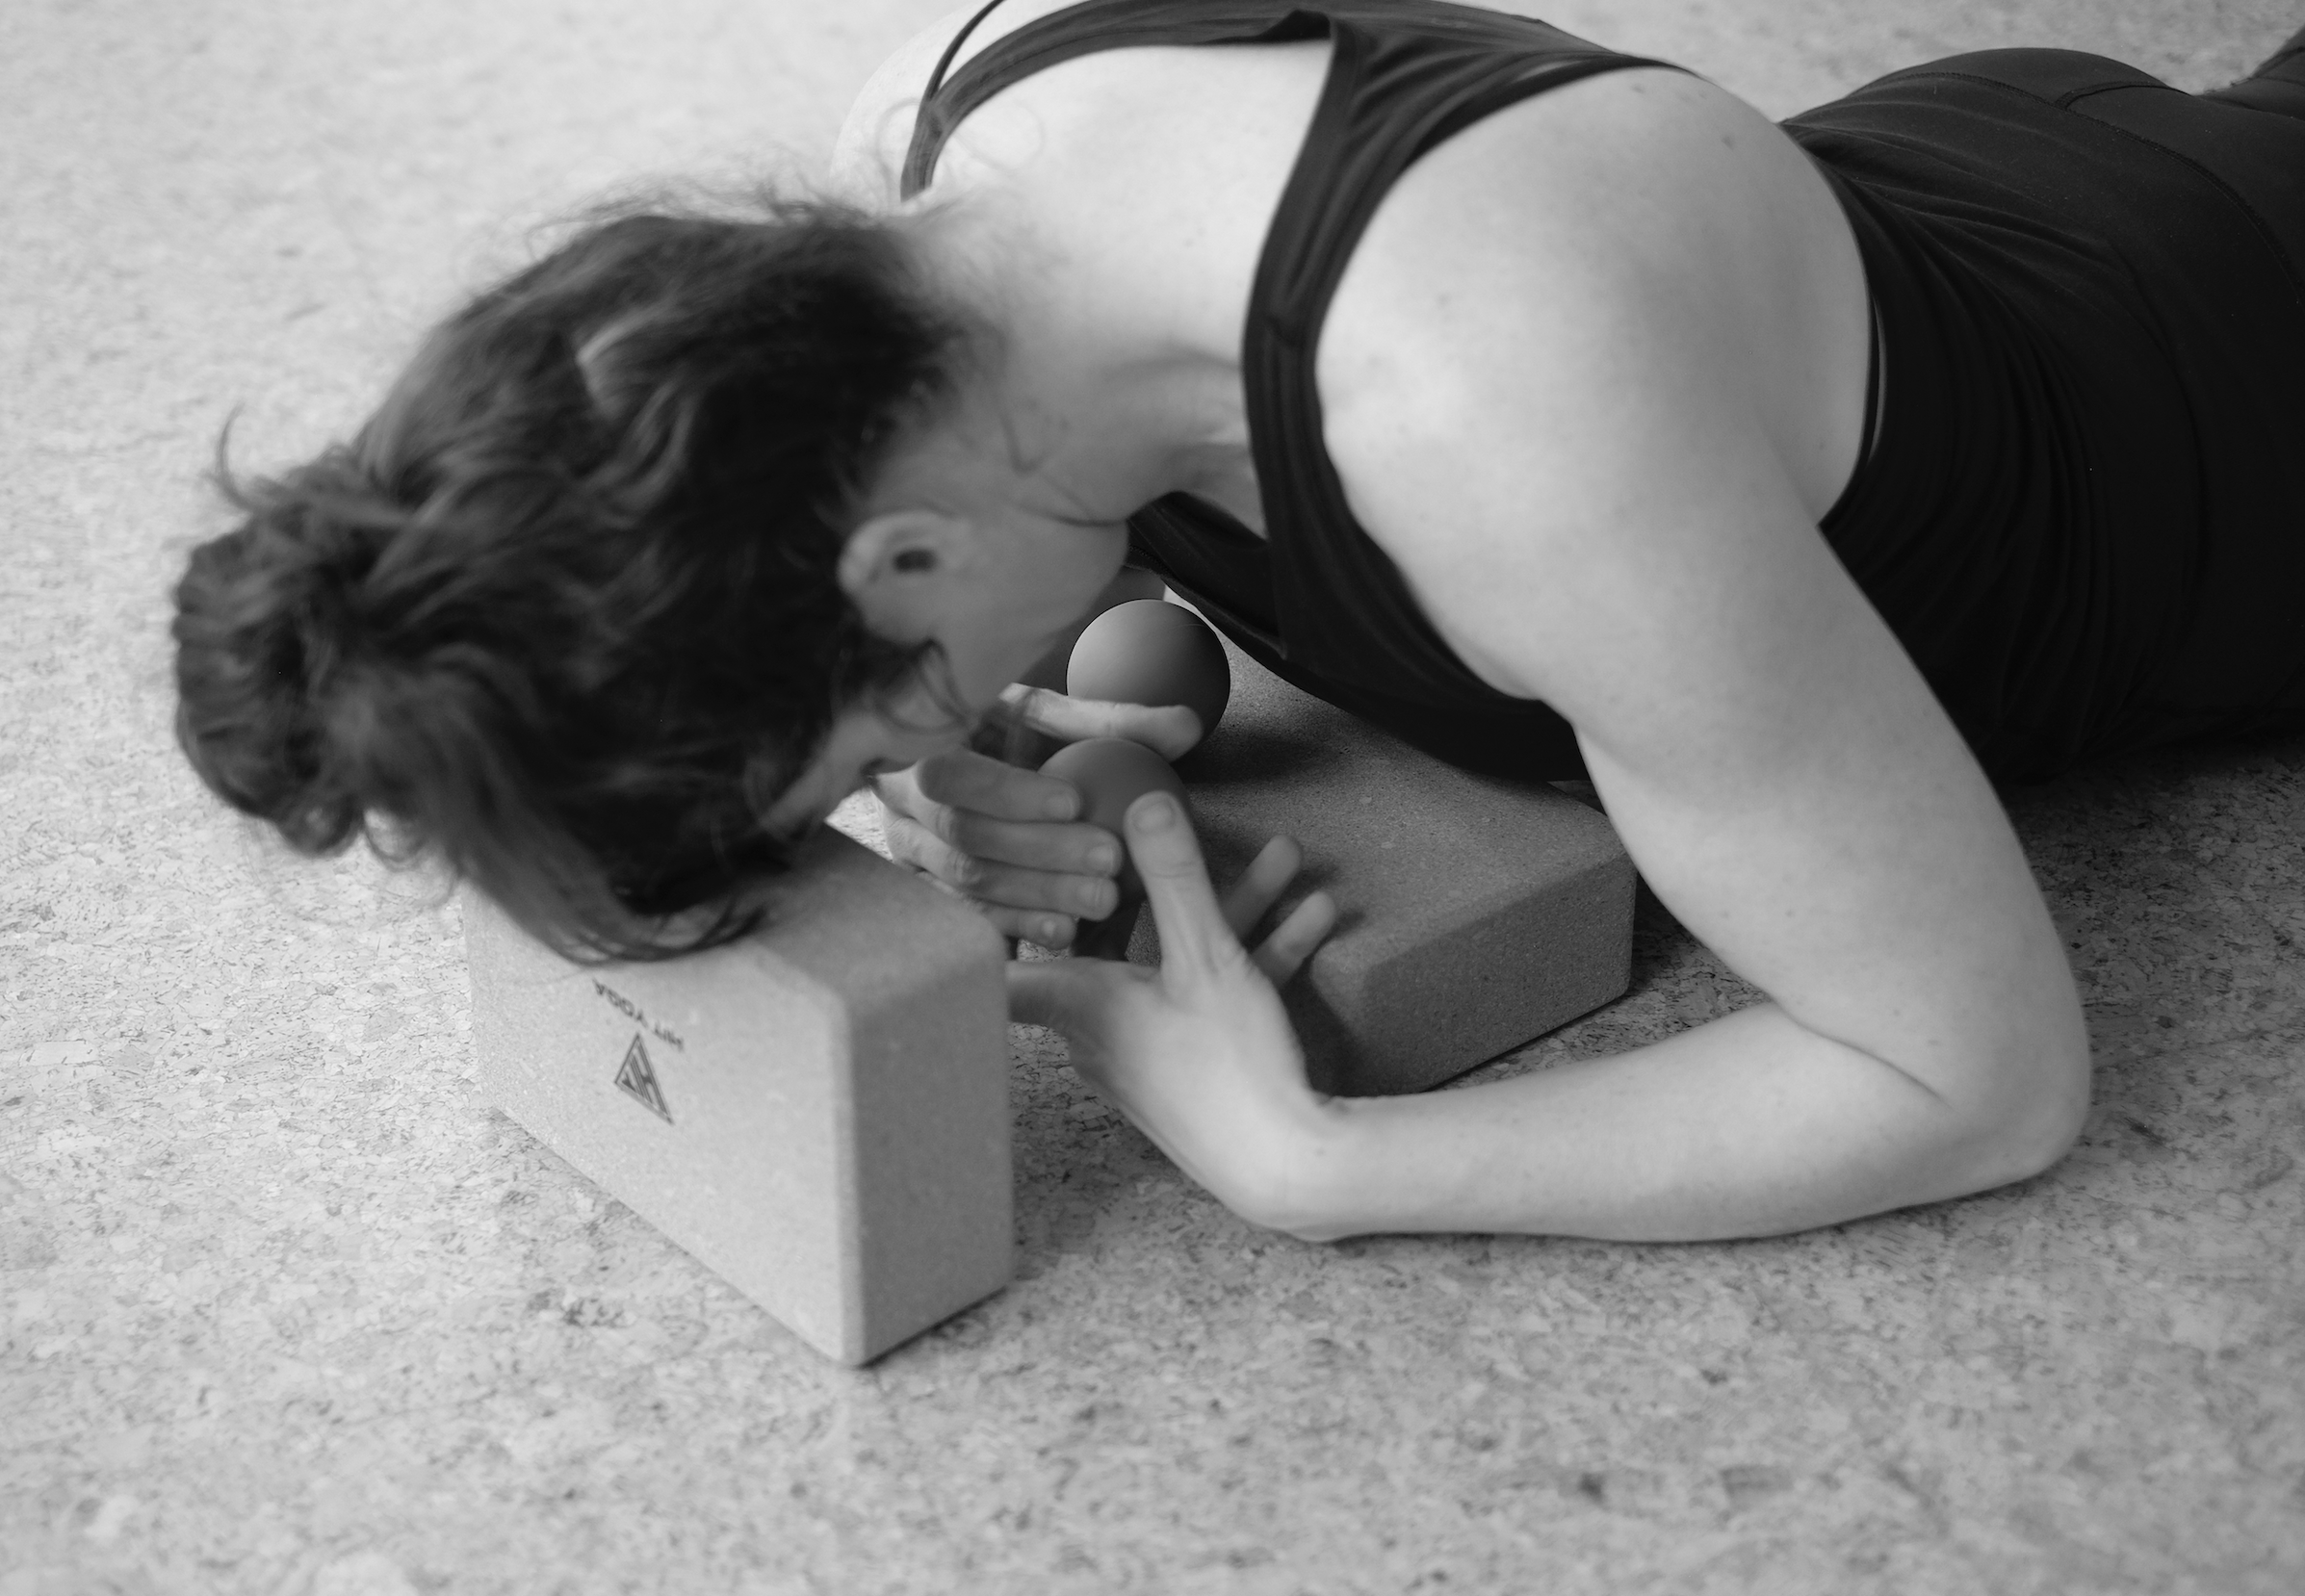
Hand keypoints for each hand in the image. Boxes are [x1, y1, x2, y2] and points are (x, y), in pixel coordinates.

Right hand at [875, 683, 1203, 947]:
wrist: (955, 767)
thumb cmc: (1004, 735)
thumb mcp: (1048, 719)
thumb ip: (1112, 722)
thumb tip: (1188, 725)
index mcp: (917, 747)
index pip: (950, 773)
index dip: (1008, 791)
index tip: (1074, 801)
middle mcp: (900, 806)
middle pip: (963, 836)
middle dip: (1040, 851)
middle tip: (1109, 860)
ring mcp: (908, 857)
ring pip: (967, 883)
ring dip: (1038, 893)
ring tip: (1104, 900)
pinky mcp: (927, 898)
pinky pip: (970, 918)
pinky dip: (1020, 925)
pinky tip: (1068, 932)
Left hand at [1007, 789, 1341, 1233]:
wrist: (1287, 1168)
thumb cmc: (1228, 1068)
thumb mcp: (1205, 957)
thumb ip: (1175, 878)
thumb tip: (1146, 799)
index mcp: (1079, 1007)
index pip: (1007, 960)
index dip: (999, 913)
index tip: (995, 868)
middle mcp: (1100, 1034)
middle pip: (1117, 939)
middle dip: (1167, 880)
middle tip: (1180, 828)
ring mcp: (1149, 1054)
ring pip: (1183, 961)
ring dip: (1238, 909)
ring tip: (1285, 858)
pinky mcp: (1196, 1070)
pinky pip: (1219, 997)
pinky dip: (1258, 956)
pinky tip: (1315, 915)